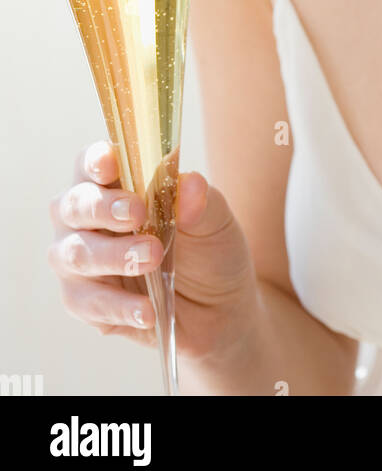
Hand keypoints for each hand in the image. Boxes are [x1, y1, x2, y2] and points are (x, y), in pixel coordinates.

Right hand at [48, 139, 259, 362]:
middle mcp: (85, 218)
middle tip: (137, 215)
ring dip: (115, 255)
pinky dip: (119, 306)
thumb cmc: (207, 250)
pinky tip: (147, 310)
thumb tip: (190, 184)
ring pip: (77, 253)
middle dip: (103, 208)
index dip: (96, 161)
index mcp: (113, 184)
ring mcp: (78, 260)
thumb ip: (200, 201)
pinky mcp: (83, 302)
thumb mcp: (214, 222)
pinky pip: (89, 303)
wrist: (218, 309)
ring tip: (153, 259)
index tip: (110, 164)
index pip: (92, 163)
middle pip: (75, 205)